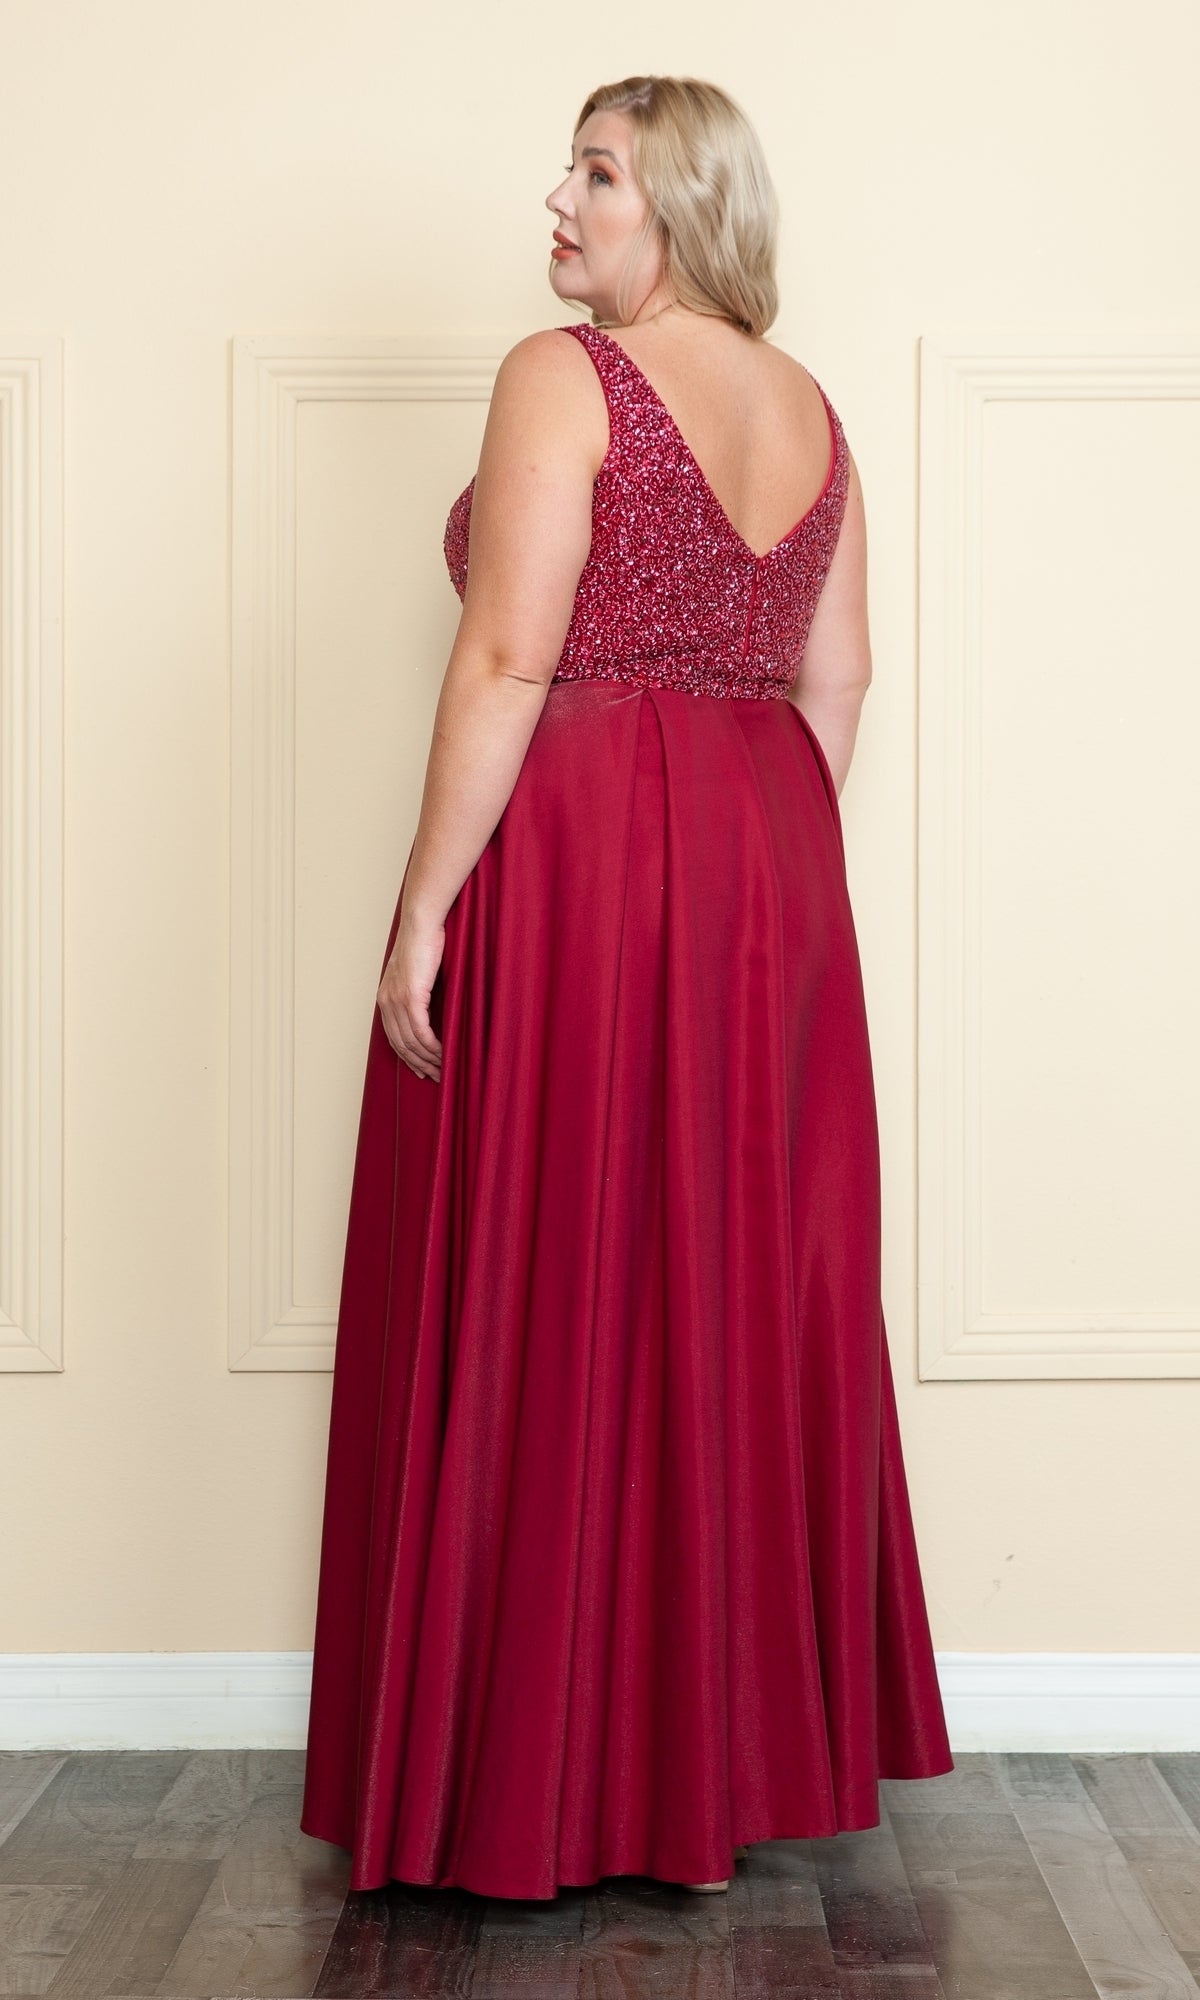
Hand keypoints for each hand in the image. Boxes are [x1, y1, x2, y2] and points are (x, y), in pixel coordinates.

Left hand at [377, 911, 443, 1080]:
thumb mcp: (416, 972)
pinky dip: (432, 1046)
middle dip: (420, 1064)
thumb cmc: (424, 943)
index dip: (409, 1057)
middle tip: (437, 1076)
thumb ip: (418, 991)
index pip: (394, 1038)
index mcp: (385, 998)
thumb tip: (431, 1010)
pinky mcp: (411, 996)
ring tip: (444, 1069)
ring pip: (412, 1042)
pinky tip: (444, 1053)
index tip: (423, 1069)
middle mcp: (387, 1002)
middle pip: (401, 1045)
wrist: (421, 923)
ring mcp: (397, 1000)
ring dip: (429, 1059)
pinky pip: (421, 1031)